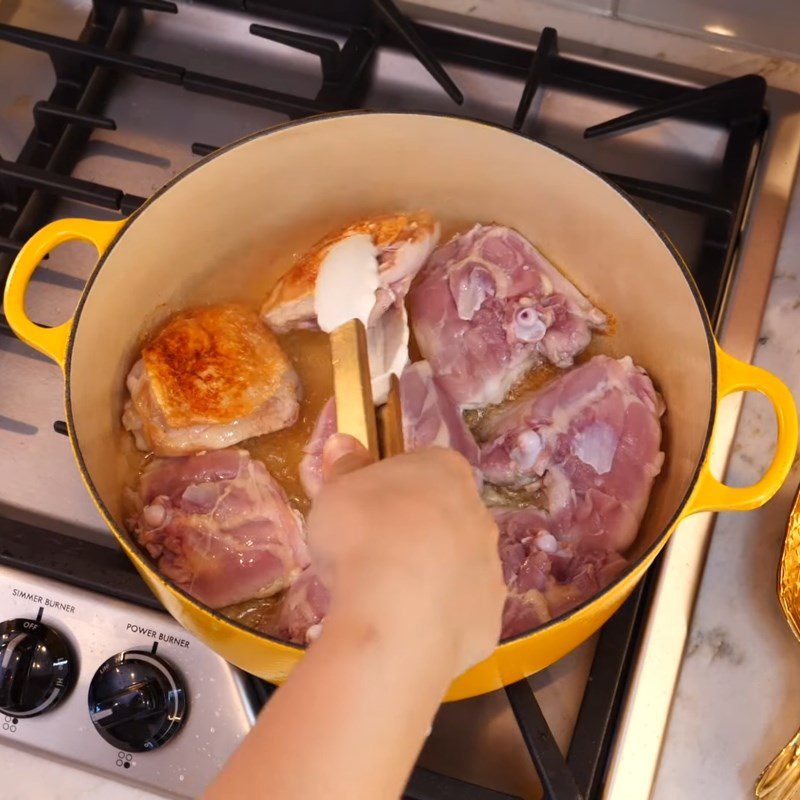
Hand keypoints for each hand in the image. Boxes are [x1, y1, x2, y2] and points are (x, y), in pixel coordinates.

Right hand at [308, 434, 505, 678]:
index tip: (364, 511)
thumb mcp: (335, 492)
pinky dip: (436, 615)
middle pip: (444, 514)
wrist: (396, 616)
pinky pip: (460, 608)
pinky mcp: (490, 613)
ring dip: (428, 573)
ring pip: (455, 562)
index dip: (391, 488)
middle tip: (371, 554)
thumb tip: (344, 445)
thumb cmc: (362, 536)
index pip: (422, 467)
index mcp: (445, 470)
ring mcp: (490, 565)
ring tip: (385, 596)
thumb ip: (344, 468)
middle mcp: (478, 512)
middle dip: (413, 530)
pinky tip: (405, 626)